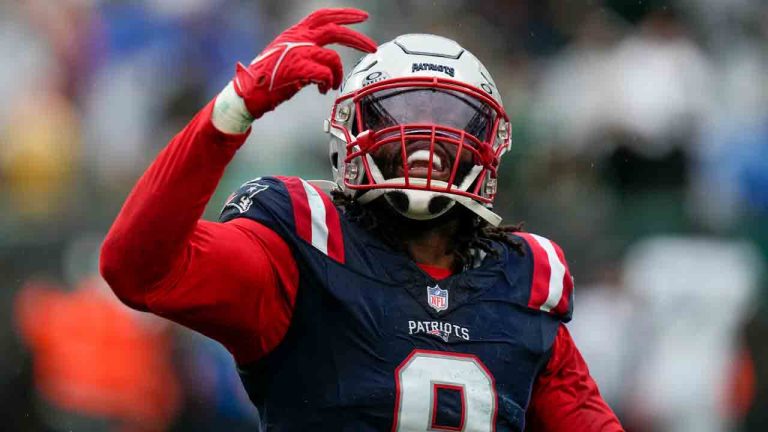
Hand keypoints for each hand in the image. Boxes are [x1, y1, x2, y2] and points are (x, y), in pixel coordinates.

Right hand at [234, 8, 376, 118]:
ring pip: (332, 58)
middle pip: (334, 30)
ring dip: (337, 74)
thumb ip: (308, 55)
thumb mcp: (289, 59)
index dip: (344, 15)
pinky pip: (324, 74)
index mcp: (295, 34)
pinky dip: (327, 82)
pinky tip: (322, 89)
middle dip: (356, 38)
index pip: (323, 16)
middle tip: (372, 46)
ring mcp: (297, 53)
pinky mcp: (297, 69)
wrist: (248, 92)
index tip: (362, 17)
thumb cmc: (268, 80)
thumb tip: (326, 64)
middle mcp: (297, 39)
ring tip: (331, 84)